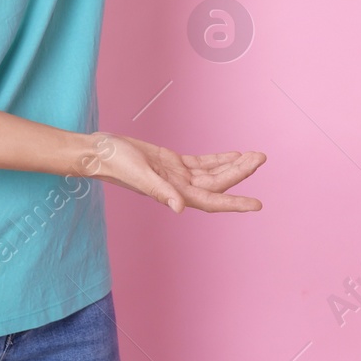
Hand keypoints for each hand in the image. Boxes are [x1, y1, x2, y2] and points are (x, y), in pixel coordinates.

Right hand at [83, 132, 265, 213]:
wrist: (99, 152)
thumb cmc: (115, 164)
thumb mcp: (140, 174)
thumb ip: (161, 191)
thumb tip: (179, 208)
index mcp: (174, 193)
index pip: (212, 200)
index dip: (235, 204)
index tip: (257, 205)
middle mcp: (179, 187)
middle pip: (217, 183)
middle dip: (240, 173)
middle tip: (261, 158)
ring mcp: (176, 175)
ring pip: (212, 172)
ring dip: (233, 165)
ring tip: (254, 156)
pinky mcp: (171, 163)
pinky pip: (201, 163)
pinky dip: (218, 159)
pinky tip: (232, 155)